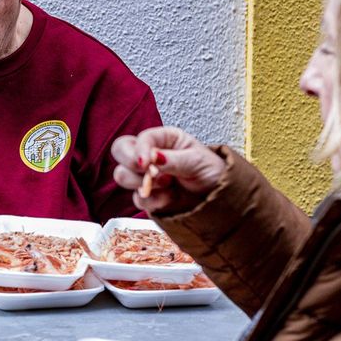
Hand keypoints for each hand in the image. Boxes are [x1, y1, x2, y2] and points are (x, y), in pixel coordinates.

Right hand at [111, 126, 227, 215]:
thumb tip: (154, 157)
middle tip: (147, 172)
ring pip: (122, 176)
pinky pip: (137, 199)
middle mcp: (151, 155)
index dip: (139, 150)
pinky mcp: (149, 197)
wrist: (221, 199)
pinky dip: (152, 201)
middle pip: (120, 151)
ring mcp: (147, 177)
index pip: (140, 138)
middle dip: (130, 162)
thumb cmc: (212, 172)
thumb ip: (173, 159)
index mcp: (164, 139)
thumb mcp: (197, 161)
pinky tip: (169, 199)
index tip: (145, 164)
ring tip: (166, 185)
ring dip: (141, 183)